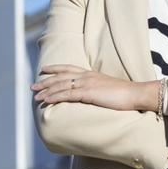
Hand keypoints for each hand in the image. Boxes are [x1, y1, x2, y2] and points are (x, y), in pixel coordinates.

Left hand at [31, 65, 155, 111]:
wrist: (135, 94)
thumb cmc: (124, 94)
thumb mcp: (106, 89)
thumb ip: (96, 90)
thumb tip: (90, 95)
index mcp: (90, 74)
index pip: (68, 68)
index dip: (54, 69)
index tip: (43, 70)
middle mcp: (86, 76)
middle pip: (60, 76)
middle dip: (45, 82)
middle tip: (32, 86)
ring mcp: (87, 83)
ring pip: (61, 85)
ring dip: (47, 91)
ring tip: (35, 96)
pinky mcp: (89, 93)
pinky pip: (68, 94)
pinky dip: (55, 97)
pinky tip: (47, 100)